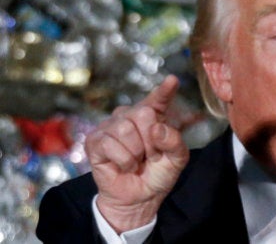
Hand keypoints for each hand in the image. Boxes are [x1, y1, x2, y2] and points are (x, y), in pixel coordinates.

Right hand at [85, 74, 189, 232]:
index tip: (172, 80)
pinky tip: (124, 166)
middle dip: (151, 141)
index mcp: (153, 116)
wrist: (140, 198)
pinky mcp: (95, 141)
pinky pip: (110, 144)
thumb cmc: (157, 174)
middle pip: (143, 113)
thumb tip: (156, 128)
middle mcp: (130, 116)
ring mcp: (110, 126)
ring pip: (126, 129)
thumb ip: (174, 142)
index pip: (158, 99)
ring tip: (136, 162)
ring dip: (136, 153)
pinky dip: (123, 160)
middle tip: (150, 156)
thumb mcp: (176, 160)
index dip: (164, 90)